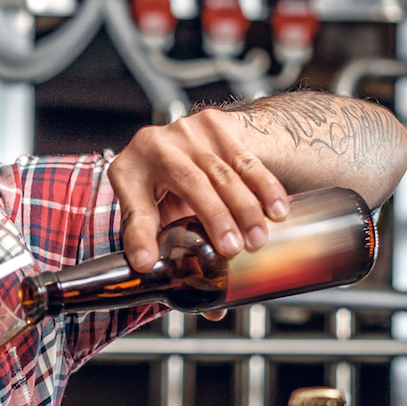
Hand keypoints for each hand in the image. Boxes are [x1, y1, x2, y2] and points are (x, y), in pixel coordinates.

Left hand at [108, 107, 291, 272]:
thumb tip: (165, 278)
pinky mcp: (217, 126)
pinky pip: (247, 160)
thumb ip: (151, 239)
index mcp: (129, 170)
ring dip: (246, 208)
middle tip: (233, 249)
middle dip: (216, 218)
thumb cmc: (161, 184)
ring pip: (224, 172)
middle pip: (190, 183)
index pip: (136, 208)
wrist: (184, 140)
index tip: (147, 262)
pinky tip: (277, 210)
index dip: (141, 235)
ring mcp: (188, 132)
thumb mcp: (146, 209)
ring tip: (258, 238)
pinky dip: (266, 188)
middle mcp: (156, 145)